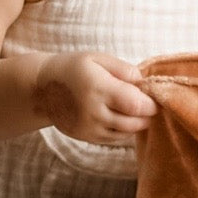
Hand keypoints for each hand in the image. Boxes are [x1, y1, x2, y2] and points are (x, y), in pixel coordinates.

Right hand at [33, 52, 156, 143]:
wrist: (42, 89)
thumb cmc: (74, 68)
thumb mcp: (97, 58)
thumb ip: (123, 69)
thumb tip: (143, 83)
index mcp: (98, 88)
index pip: (135, 105)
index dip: (151, 104)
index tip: (154, 98)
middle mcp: (93, 111)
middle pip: (133, 122)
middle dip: (146, 115)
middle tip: (149, 106)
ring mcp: (89, 127)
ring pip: (125, 133)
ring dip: (136, 124)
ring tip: (136, 112)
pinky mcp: (86, 137)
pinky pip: (113, 139)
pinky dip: (123, 131)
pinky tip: (122, 118)